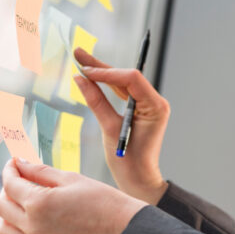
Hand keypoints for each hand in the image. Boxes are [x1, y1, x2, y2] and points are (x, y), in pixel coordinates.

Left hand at [0, 157, 145, 233]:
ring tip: (22, 205)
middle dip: (7, 190)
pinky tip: (39, 221)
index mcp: (39, 204)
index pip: (11, 185)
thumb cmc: (103, 200)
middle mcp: (34, 228)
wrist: (126, 231)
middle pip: (2, 208)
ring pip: (5, 232)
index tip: (14, 164)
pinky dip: (23, 231)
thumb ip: (41, 171)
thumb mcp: (72, 179)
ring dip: (7, 216)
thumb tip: (19, 164)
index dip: (10, 171)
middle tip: (19, 181)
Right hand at [72, 47, 169, 203]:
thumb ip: (96, 102)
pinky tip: (90, 75)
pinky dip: (106, 84)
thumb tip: (80, 78)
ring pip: (123, 82)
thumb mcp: (109, 129)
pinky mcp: (140, 110)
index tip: (84, 70)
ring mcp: (148, 105)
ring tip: (80, 59)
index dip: (107, 72)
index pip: (131, 78)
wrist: (139, 180)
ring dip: (102, 71)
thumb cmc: (128, 161)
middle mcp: (155, 102)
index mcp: (156, 106)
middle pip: (126, 76)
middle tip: (78, 53)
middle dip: (101, 66)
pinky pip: (122, 92)